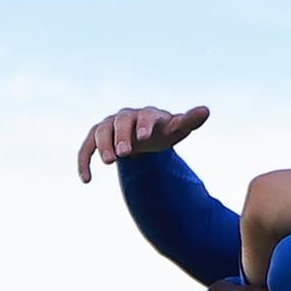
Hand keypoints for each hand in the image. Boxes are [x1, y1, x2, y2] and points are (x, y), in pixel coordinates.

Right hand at [79, 105, 206, 183]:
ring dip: (102, 146)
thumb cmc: (162, 131)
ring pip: (101, 132)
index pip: (147, 116)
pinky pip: (86, 148)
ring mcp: (109, 125)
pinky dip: (84, 161)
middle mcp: (126, 117)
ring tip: (108, 162)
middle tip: (124, 154)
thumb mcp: (177, 128)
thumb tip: (206, 110)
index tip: (145, 137)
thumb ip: (190, 121)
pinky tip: (86, 180)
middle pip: (121, 122)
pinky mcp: (97, 137)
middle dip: (121, 136)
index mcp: (148, 114)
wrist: (143, 134)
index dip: (145, 125)